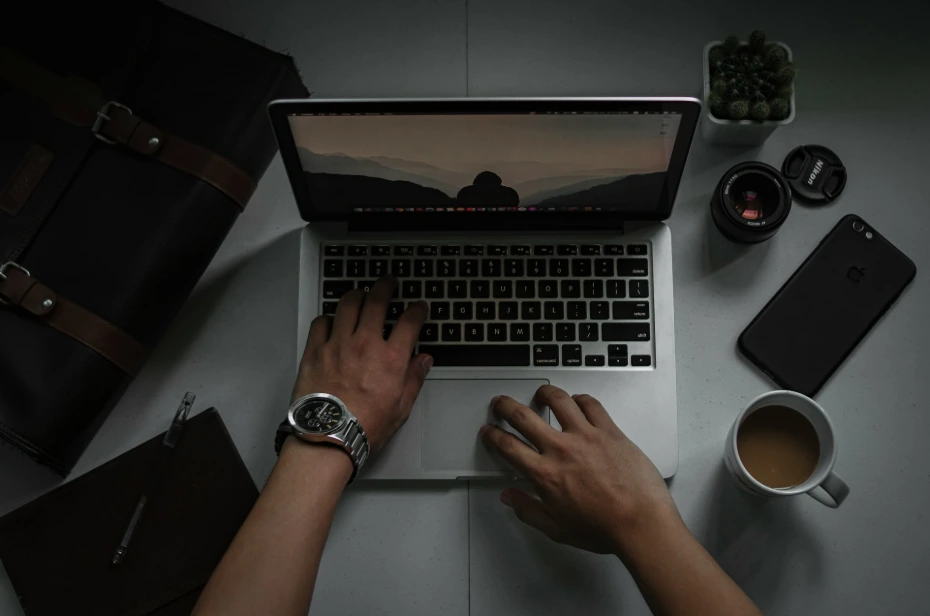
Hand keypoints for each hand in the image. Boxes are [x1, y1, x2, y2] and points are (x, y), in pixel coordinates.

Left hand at [294, 276, 431, 451]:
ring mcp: (337, 344)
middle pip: (377, 302)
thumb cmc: (364, 427)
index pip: (410, 322)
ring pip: (348, 304)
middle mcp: (365, 344)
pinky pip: (321, 322)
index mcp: (391, 359)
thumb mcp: (400, 408)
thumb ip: (413, 379)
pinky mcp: (315, 350)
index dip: (418, 309)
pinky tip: (333, 320)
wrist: (328, 437)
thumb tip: (423, 361)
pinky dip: (329, 317)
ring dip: (357, 294)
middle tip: (389, 282)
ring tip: (361, 293)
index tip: (420, 306)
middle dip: (386, 287)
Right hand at [480, 386, 681, 556]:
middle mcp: (562, 450)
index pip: (508, 447)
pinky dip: (580, 399)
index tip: (490, 431)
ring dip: (544, 393)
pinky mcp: (609, 430)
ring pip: (558, 400)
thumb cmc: (605, 528)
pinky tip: (578, 401)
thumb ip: (529, 510)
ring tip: (540, 393)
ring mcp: (586, 436)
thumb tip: (510, 497)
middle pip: (523, 416)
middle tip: (501, 403)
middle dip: (505, 406)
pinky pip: (591, 404)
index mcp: (545, 474)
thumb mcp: (557, 529)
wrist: (641, 522)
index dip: (493, 435)